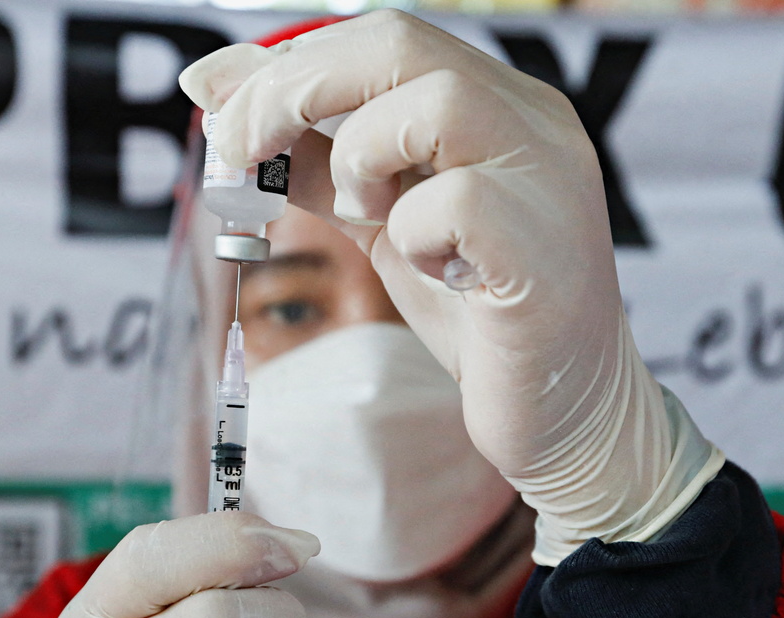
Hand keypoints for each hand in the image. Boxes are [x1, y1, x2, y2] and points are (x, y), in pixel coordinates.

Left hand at [180, 11, 719, 564]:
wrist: (567, 411)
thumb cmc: (480, 314)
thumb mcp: (385, 222)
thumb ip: (319, 161)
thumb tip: (228, 108)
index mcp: (497, 105)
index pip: (382, 40)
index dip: (289, 61)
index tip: (216, 101)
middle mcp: (532, 123)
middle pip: (399, 42)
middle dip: (292, 87)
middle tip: (236, 145)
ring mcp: (549, 179)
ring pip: (433, 102)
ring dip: (360, 157)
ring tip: (366, 217)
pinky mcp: (543, 247)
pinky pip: (453, 203)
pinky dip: (412, 235)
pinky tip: (434, 273)